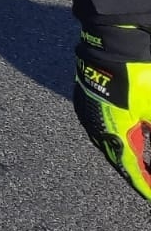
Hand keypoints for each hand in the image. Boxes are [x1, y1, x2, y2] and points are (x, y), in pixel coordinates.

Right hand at [73, 44, 150, 201]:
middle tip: (148, 178)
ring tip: (140, 158)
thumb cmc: (137, 79)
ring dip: (124, 152)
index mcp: (115, 135)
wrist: (114, 45)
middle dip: (135, 169)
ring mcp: (89, 111)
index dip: (144, 185)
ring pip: (107, 141)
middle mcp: (97, 127)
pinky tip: (126, 131)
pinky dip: (115, 135)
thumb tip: (150, 145)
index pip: (132, 169)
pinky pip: (99, 125)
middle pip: (118, 157)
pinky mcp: (86, 97)